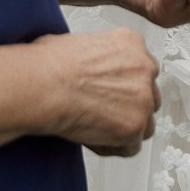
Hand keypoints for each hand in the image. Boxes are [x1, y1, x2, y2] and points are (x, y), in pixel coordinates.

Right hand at [31, 27, 161, 157]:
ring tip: (95, 128)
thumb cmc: (47, 65)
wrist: (41, 86)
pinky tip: (92, 140)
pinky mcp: (134, 126)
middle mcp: (144, 67)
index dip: (122, 84)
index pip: (140, 68)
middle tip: (102, 112)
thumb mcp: (78, 42)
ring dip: (124, 127)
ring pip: (145, 121)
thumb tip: (86, 66)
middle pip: (148, 94)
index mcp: (131, 43)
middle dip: (128, 105)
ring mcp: (143, 98)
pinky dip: (113, 147)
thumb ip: (98, 56)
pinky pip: (131, 146)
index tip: (107, 92)